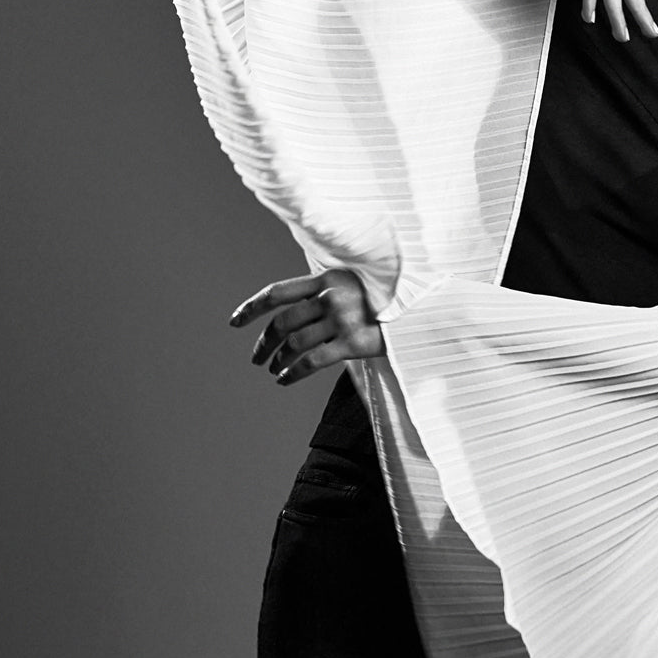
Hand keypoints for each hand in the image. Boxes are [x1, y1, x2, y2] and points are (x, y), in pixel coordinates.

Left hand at [228, 268, 384, 385]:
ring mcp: (343, 318)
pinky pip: (313, 361)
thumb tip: (290, 309)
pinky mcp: (355, 342)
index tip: (234, 322)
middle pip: (283, 322)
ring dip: (277, 360)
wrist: (422, 309)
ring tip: (273, 371)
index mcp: (328, 277)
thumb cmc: (385, 299)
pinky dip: (293, 373)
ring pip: (295, 344)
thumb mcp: (355, 283)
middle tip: (256, 358)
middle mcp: (332, 295)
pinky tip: (284, 380)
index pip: (278, 292)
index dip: (252, 307)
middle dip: (263, 343)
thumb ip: (325, 290)